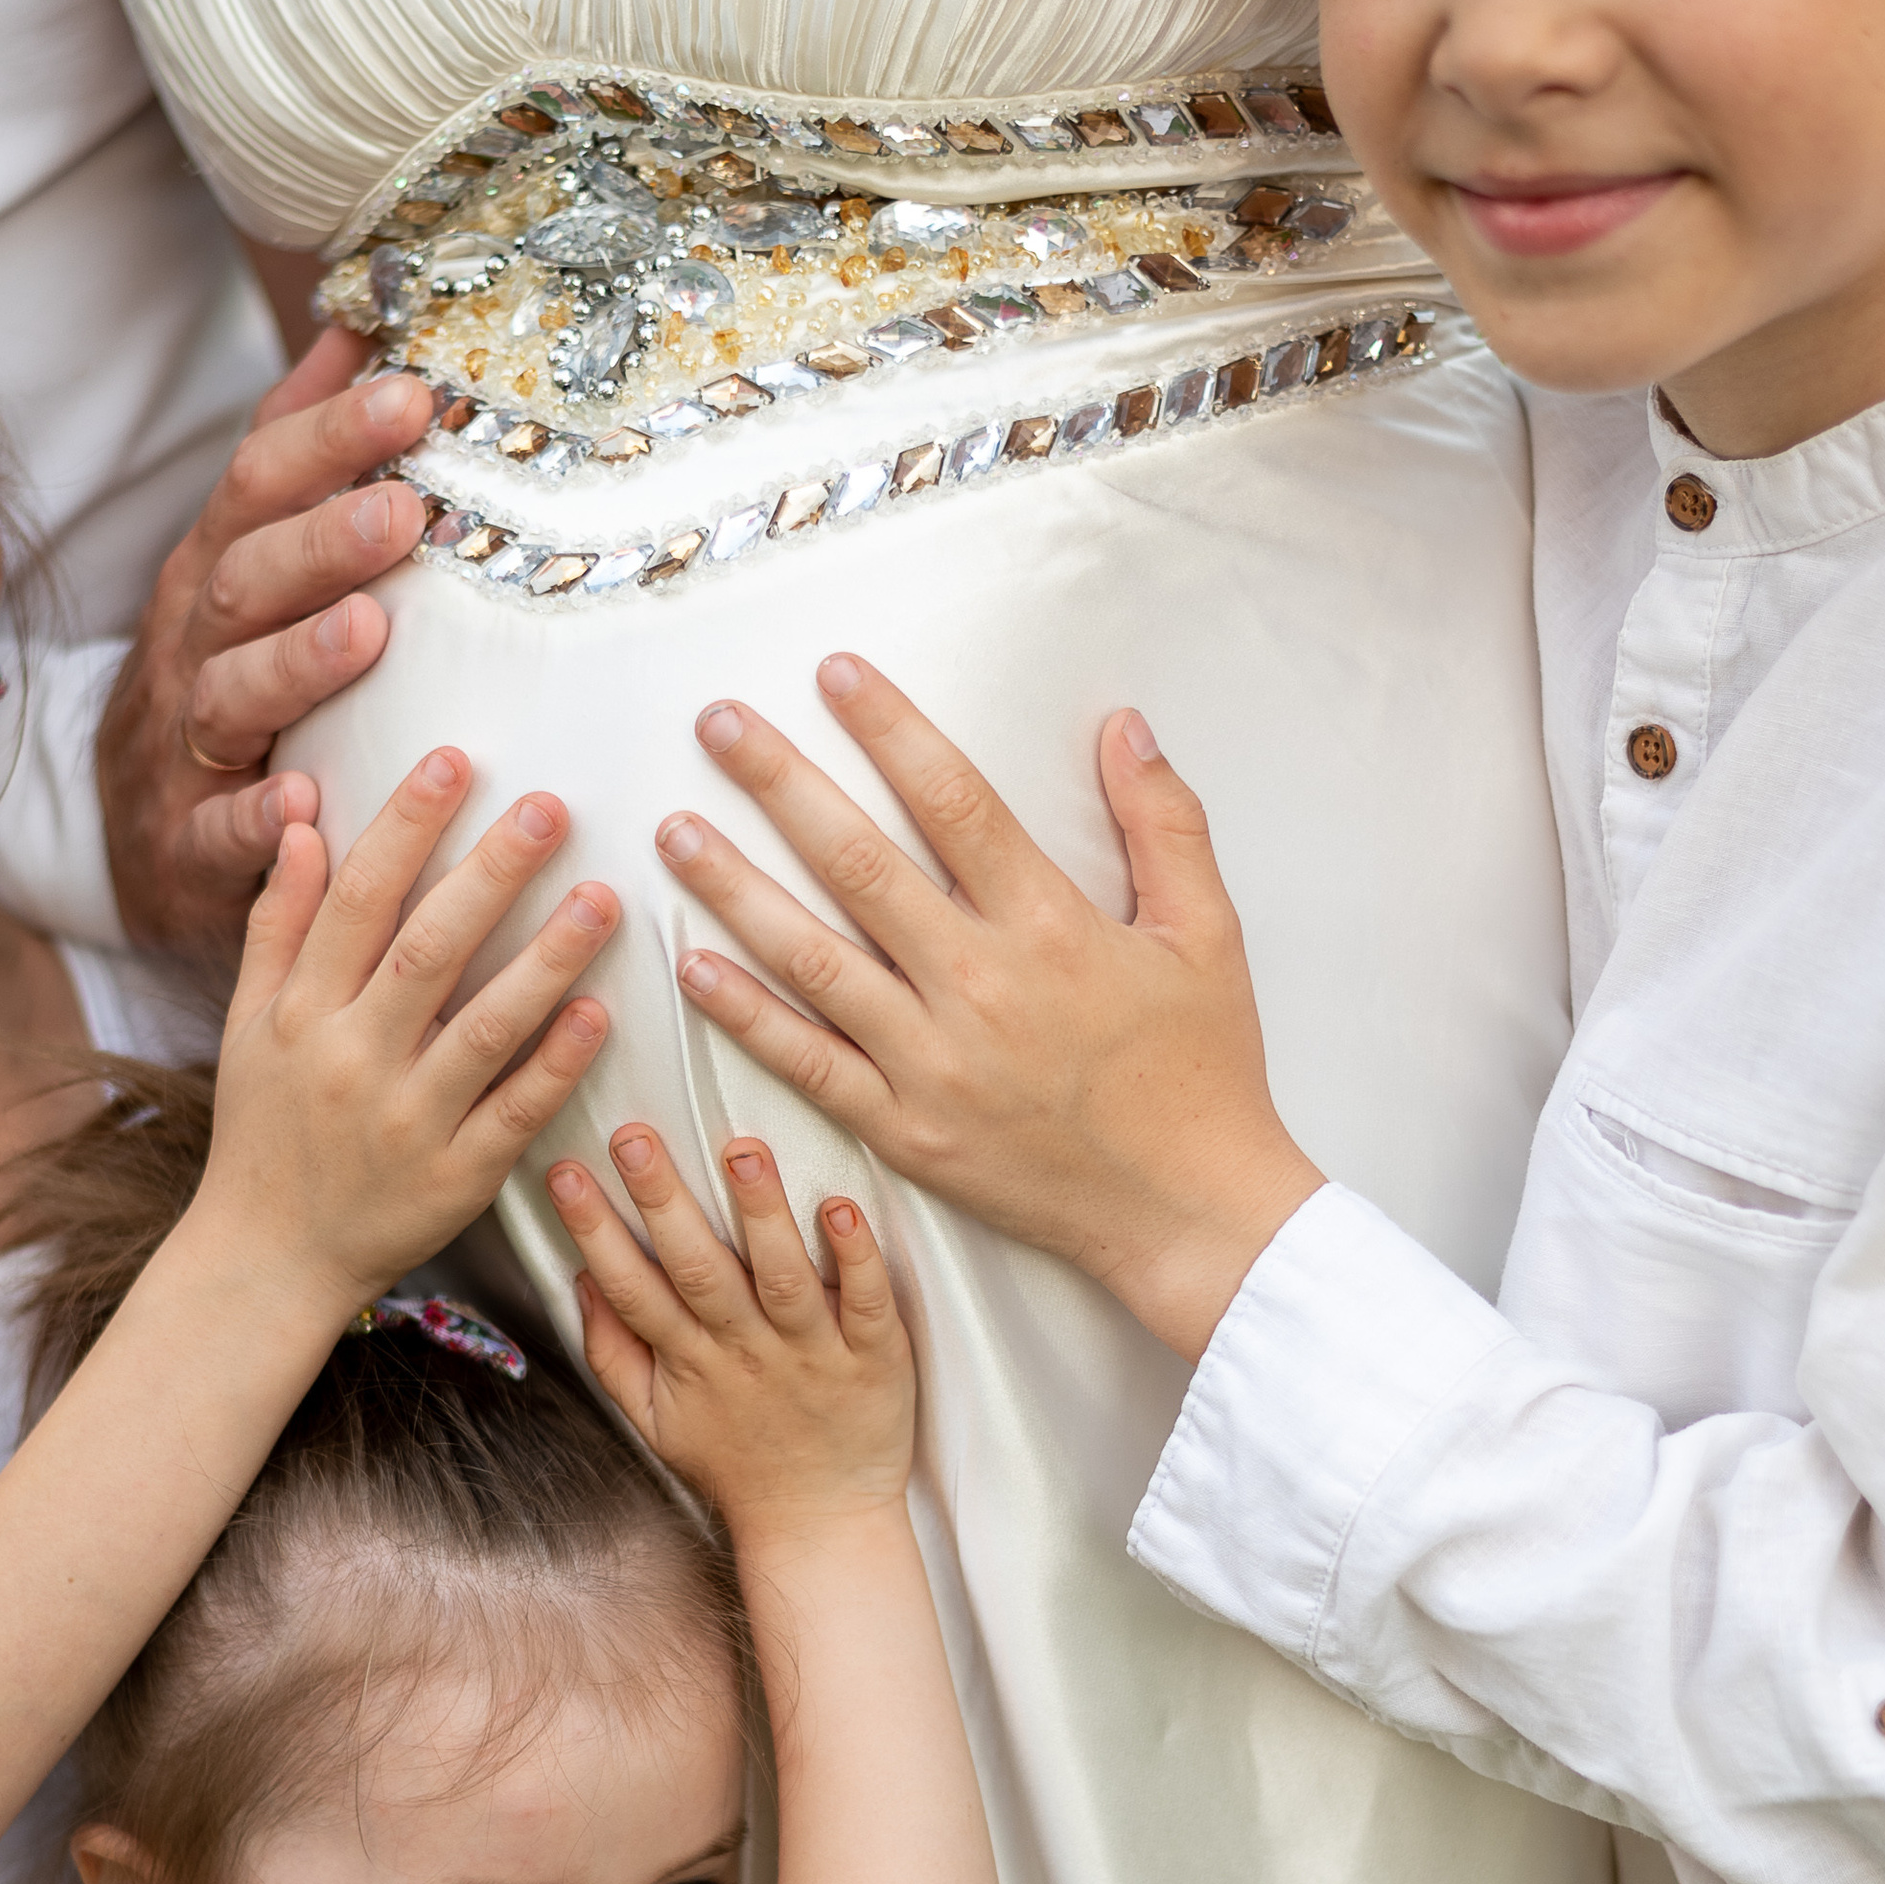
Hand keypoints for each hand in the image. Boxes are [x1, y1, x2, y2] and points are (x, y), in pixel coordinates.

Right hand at [98, 329, 430, 958]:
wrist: (137, 842)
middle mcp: (192, 648)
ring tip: (366, 631)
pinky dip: (257, 822)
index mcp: (214, 572)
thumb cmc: (218, 681)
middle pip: (246, 579)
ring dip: (298, 662)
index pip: (259, 483)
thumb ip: (296, 453)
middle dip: (322, 540)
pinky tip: (304, 804)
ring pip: (230, 694)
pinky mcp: (192, 847)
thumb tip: (356, 332)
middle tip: (403, 509)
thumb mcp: (243, 562)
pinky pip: (220, 834)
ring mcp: (185, 747)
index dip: (331, 437)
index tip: (414, 396)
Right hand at [193, 749, 616, 1324]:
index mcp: (300, 1013)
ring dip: (547, 958)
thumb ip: (278, 921)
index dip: (406, 825)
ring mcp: (408, 1122)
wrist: (266, 1260)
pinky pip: (515, 1111)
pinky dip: (557, 1062)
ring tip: (602, 896)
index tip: (454, 761)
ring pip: (485, 1026)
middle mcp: (351, 1060)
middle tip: (551, 806)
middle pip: (427, 948)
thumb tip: (307, 819)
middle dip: (491, 872)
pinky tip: (600, 1010)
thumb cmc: (263, 1128)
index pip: (357, 900)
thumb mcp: (246, 1023)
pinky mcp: (456, 1179)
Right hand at [546, 1132, 912, 1536]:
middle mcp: (747, 1351)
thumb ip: (614, 1352)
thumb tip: (582, 1281)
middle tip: (633, 1136)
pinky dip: (854, 1256)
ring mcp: (812, 1352)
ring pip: (781, 1276)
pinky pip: (865, 1301)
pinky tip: (840, 1208)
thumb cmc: (739, 1467)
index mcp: (692, 1361)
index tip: (565, 1172)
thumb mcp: (657, 1420)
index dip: (595, 1230)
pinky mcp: (874, 1356)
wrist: (821, 1525)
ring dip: (761, 1213)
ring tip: (742, 1152)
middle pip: (698, 1269)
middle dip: (663, 1201)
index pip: (632, 1287)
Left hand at [657, 656, 1322, 1361]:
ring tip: (677, 831)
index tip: (835, 672)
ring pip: (814, 959)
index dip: (891, 728)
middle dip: (781, 783)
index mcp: (1051, 927)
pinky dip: (748, 1015)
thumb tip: (1123, 723)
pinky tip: (693, 966)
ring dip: (736, 889)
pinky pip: (810, 1064)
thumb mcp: (1207, 934)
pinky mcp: (907, 1130)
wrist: (1191, 1211)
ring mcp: (933, 1063)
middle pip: (859, 864)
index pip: (955, 801)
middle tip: (717, 724)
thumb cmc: (1204, 1070)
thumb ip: (1165, 822)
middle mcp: (980, 986)